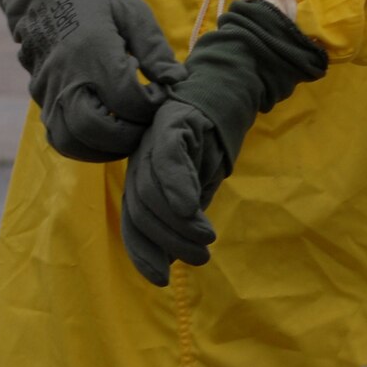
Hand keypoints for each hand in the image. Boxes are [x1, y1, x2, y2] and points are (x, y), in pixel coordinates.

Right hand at [6, 0, 181, 160]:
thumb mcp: (132, 11)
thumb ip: (155, 50)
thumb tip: (177, 80)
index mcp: (92, 51)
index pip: (127, 101)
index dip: (152, 105)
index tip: (163, 92)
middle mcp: (64, 76)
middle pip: (95, 131)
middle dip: (130, 135)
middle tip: (150, 121)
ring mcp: (47, 89)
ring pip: (70, 141)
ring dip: (104, 147)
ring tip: (131, 131)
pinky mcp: (39, 96)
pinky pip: (58, 132)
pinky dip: (84, 141)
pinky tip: (108, 127)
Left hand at [119, 98, 222, 284]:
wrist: (233, 87)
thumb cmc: (217, 138)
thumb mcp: (200, 182)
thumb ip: (186, 212)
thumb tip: (174, 255)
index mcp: (142, 174)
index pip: (134, 219)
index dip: (143, 251)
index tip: (161, 279)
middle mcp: (139, 157)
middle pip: (140, 208)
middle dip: (167, 241)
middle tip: (198, 258)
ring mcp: (151, 138)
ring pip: (152, 190)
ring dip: (178, 223)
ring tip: (205, 240)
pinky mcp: (171, 121)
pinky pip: (167, 159)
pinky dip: (176, 187)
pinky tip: (191, 210)